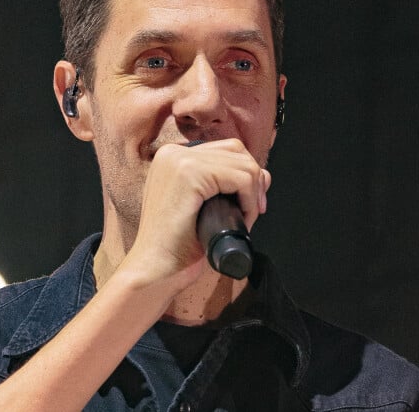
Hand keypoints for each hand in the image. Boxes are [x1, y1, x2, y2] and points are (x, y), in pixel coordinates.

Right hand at [125, 138, 270, 289]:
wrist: (155, 270)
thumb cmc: (176, 246)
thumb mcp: (201, 205)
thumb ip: (222, 185)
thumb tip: (263, 173)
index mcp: (173, 156)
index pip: (226, 149)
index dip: (246, 174)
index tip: (249, 205)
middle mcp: (173, 152)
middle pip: (236, 151)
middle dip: (254, 180)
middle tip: (253, 211)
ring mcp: (180, 160)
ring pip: (242, 164)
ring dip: (253, 193)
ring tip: (245, 218)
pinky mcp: (190, 174)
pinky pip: (241, 178)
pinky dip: (250, 199)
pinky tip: (242, 218)